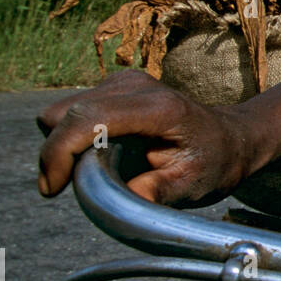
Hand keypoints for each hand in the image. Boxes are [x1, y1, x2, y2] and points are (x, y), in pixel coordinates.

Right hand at [36, 70, 254, 205]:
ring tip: (100, 169)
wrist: (229, 138)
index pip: (86, 119)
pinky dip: (73, 137)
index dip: (58, 152)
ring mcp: (121, 82)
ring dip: (64, 146)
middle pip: (62, 114)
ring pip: (60, 112)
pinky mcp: (112, 87)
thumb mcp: (194, 184)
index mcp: (157, 108)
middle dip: (58, 154)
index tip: (52, 188)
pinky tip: (104, 154)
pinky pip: (71, 112)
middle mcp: (135, 86)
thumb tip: (130, 199)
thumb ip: (160, 191)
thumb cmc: (213, 162)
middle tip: (85, 184)